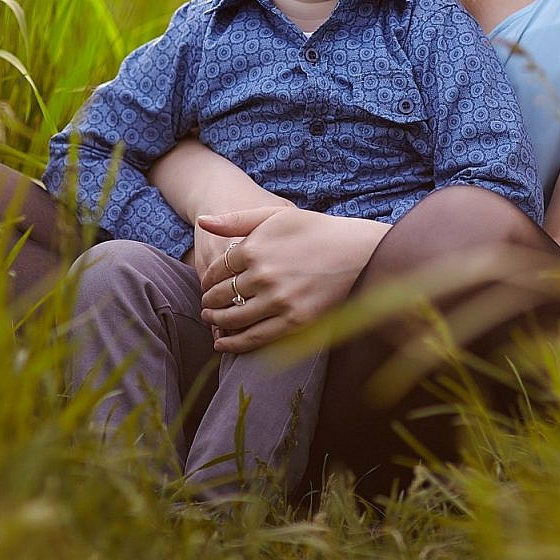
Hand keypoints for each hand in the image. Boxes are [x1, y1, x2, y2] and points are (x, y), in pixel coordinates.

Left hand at [195, 206, 388, 353]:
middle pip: (221, 295)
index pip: (216, 270)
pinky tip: (223, 344)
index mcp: (254, 248)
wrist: (358, 252)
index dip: (207, 280)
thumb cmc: (315, 230)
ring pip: (234, 318)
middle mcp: (263, 275)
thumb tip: (201, 221)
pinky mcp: (295, 321)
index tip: (207, 285)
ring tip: (212, 321)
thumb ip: (236, 220)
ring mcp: (279, 300)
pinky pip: (255, 337)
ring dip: (216, 323)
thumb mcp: (275, 214)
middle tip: (206, 306)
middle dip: (209, 302)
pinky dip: (234, 344)